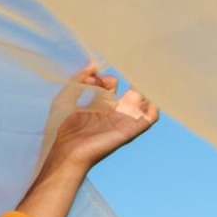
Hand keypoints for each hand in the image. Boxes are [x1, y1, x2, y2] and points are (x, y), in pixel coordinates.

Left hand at [43, 62, 160, 169]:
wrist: (67, 150)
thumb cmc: (62, 128)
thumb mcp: (66, 97)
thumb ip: (78, 79)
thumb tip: (93, 65)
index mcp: (98, 105)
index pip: (111, 85)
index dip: (104, 78)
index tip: (93, 79)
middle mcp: (112, 113)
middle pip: (129, 92)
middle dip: (131, 80)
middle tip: (125, 72)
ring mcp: (123, 121)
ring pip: (142, 103)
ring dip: (145, 90)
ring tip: (143, 77)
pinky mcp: (130, 130)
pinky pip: (150, 118)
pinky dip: (154, 106)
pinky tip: (148, 95)